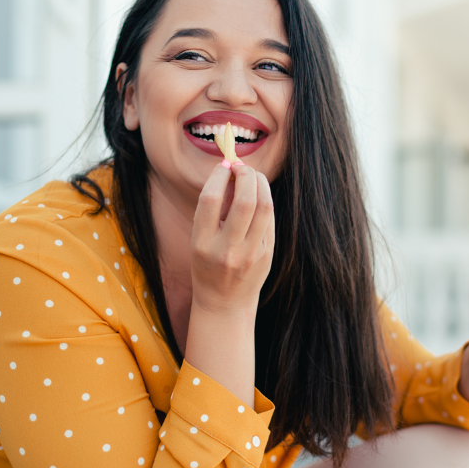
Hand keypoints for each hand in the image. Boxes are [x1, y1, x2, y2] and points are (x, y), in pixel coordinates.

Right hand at [189, 162, 274, 315]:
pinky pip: (269, 219)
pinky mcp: (267, 254)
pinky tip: (259, 195)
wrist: (225, 302)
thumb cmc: (208, 265)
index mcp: (202, 244)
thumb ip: (212, 210)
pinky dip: (265, 200)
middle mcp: (227, 250)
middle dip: (246, 176)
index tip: (223, 165)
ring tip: (253, 176)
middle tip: (242, 166)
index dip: (219, 176)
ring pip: (264, 207)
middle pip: (244, 201)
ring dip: (260, 184)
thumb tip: (230, 172)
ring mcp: (251, 253)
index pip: (211, 200)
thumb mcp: (199, 240)